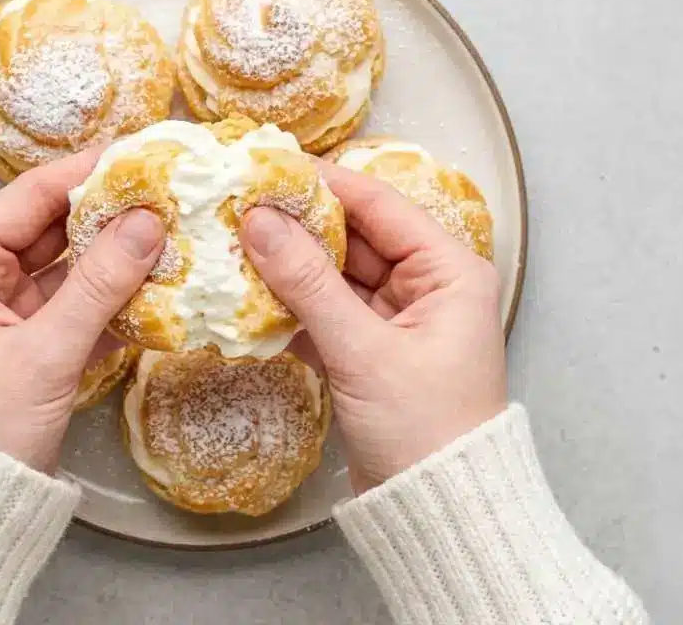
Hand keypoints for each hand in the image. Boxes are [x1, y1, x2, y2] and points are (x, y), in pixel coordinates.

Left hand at [0, 150, 164, 471]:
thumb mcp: (45, 351)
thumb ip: (100, 285)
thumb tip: (148, 225)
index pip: (29, 197)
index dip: (84, 173)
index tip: (138, 156)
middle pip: (51, 228)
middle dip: (107, 214)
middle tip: (165, 194)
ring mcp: (4, 312)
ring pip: (68, 268)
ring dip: (115, 258)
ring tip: (172, 234)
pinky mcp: (28, 344)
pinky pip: (75, 306)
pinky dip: (111, 299)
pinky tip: (156, 288)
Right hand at [240, 162, 505, 493]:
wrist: (440, 513)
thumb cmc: (424, 429)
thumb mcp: (362, 350)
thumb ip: (307, 284)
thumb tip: (260, 222)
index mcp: (449, 272)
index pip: (381, 206)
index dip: (325, 184)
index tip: (270, 168)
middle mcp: (428, 288)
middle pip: (354, 238)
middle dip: (299, 227)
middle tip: (239, 207)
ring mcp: (398, 322)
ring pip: (335, 277)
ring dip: (290, 268)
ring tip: (233, 246)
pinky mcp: (372, 354)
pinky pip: (327, 314)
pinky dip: (293, 309)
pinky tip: (249, 298)